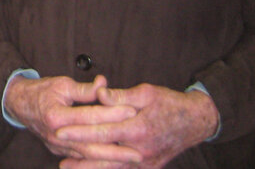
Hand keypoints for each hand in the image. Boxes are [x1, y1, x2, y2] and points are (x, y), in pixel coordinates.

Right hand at [6, 74, 140, 162]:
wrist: (19, 104)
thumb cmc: (41, 91)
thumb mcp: (62, 84)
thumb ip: (85, 89)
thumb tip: (104, 84)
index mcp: (56, 115)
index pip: (90, 116)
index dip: (112, 113)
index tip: (132, 111)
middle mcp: (56, 134)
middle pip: (91, 146)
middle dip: (116, 151)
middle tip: (138, 153)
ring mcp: (57, 146)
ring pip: (87, 157)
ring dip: (110, 160)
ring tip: (130, 161)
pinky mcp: (58, 151)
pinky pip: (81, 160)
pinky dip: (97, 162)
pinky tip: (113, 163)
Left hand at [56, 83, 219, 167]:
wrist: (196, 122)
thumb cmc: (170, 104)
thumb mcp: (146, 93)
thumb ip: (120, 96)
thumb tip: (99, 94)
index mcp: (138, 128)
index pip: (102, 131)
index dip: (79, 131)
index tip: (60, 130)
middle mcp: (141, 149)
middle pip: (103, 154)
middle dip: (79, 156)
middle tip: (58, 156)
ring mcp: (146, 162)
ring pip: (112, 167)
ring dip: (89, 168)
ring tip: (68, 167)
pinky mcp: (150, 167)